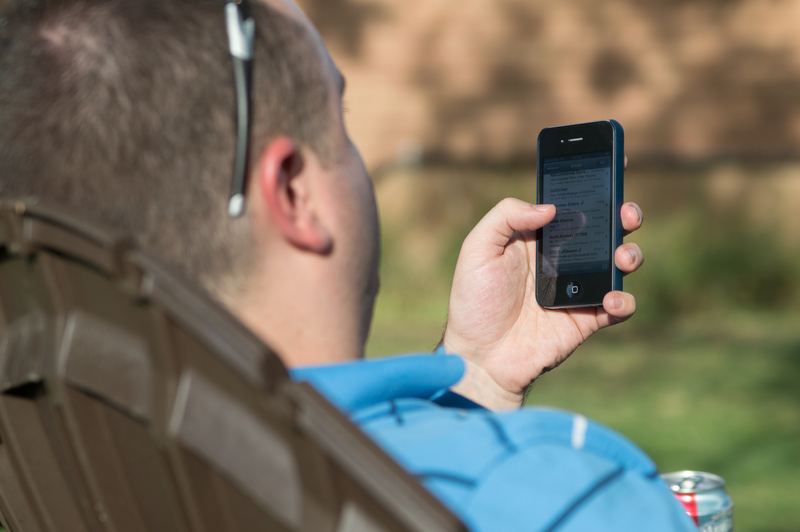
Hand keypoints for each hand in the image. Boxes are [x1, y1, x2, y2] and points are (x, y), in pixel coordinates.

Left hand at [443, 190, 643, 409]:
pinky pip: (619, 307)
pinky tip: (609, 300)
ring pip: (620, 264)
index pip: (573, 205)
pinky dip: (623, 301)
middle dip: (624, 215)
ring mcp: (578, 288)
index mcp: (539, 238)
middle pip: (606, 229)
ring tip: (622, 258)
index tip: (614, 166)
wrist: (479, 356)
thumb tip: (550, 207)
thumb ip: (506, 216)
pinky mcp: (587, 319)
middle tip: (626, 214)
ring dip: (631, 255)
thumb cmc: (473, 301)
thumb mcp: (477, 249)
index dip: (595, 186)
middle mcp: (564, 259)